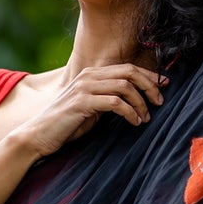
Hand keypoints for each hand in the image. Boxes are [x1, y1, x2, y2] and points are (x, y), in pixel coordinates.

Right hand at [18, 61, 165, 157]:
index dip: (148, 75)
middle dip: (149, 85)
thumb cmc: (67, 124)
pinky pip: (115, 102)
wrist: (39, 135)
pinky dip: (129, 112)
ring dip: (140, 102)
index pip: (127, 68)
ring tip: (145, 117)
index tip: (163, 85)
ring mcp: (84, 87)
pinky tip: (134, 122)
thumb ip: (108, 99)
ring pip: (124, 85)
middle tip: (159, 101)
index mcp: (92, 74)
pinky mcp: (82, 102)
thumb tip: (133, 100)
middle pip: (129, 72)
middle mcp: (89, 76)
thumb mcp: (92, 108)